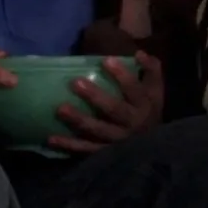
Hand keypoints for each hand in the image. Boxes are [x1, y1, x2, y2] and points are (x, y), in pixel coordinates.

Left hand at [49, 52, 164, 154]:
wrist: (153, 148)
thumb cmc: (148, 111)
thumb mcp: (155, 90)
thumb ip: (151, 70)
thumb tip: (139, 53)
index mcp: (144, 105)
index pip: (134, 89)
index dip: (122, 75)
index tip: (106, 60)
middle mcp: (131, 123)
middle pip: (113, 109)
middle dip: (95, 96)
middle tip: (75, 82)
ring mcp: (117, 141)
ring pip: (97, 130)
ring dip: (79, 119)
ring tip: (60, 108)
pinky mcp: (105, 153)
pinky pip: (86, 148)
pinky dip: (69, 145)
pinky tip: (51, 138)